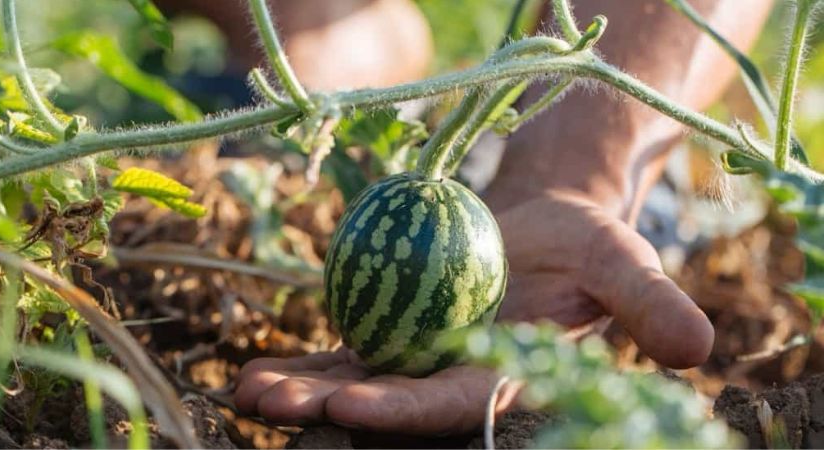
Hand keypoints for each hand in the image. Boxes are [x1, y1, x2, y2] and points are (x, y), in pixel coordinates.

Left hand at [233, 190, 713, 433]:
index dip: (404, 408)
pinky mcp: (396, 332)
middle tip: (271, 401)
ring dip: (302, 387)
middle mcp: (456, 380)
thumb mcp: (623, 263)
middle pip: (388, 399)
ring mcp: (420, 359)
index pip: (452, 403)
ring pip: (355, 378)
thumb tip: (697, 348)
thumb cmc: (588, 249)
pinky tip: (254, 365)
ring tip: (245, 389)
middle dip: (330, 404)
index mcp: (508, 378)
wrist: (545, 228)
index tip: (351, 403)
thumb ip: (646, 304)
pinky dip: (304, 358)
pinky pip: (345, 346)